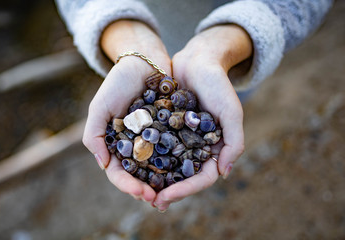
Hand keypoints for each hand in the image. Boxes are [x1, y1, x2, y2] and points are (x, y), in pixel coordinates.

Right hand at [82, 20, 170, 202]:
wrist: (144, 61)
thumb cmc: (118, 83)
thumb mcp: (99, 107)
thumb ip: (94, 136)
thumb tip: (103, 165)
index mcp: (116, 144)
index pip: (118, 172)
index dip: (127, 185)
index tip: (141, 193)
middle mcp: (134, 145)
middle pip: (139, 174)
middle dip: (146, 188)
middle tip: (157, 199)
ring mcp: (153, 139)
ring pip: (157, 167)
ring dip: (163, 182)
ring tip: (172, 193)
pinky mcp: (169, 130)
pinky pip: (174, 150)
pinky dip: (178, 162)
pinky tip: (186, 172)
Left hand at [153, 25, 252, 210]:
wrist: (197, 61)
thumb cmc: (217, 85)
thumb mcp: (231, 112)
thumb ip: (233, 142)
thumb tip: (224, 173)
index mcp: (214, 149)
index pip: (202, 178)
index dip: (185, 190)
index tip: (165, 197)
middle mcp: (196, 147)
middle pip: (183, 177)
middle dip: (168, 191)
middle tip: (150, 202)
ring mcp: (180, 138)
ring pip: (168, 165)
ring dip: (155, 179)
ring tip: (138, 190)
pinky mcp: (165, 127)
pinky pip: (155, 145)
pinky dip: (146, 156)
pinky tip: (131, 164)